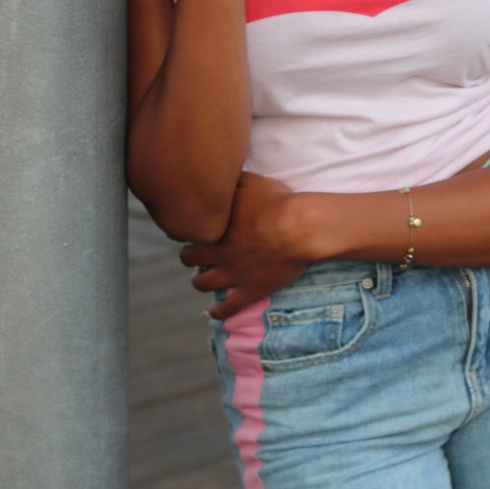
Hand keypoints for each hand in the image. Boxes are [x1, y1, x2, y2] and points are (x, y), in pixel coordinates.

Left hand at [179, 171, 309, 320]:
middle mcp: (220, 251)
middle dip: (189, 255)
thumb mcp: (252, 181)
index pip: (192, 230)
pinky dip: (219, 313)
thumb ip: (233, 180)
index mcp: (219, 226)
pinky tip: (212, 314)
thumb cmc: (279, 201)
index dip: (190, 229)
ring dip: (199, 281)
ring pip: (203, 283)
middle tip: (194, 254)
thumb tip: (220, 174)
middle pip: (190, 257)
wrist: (300, 228)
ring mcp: (235, 273)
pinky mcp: (252, 289)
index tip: (194, 227)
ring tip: (200, 279)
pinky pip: (230, 307)